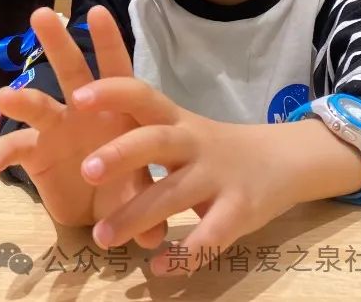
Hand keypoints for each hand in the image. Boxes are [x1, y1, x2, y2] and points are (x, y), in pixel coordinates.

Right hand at [0, 6, 164, 248]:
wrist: (104, 211)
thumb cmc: (129, 182)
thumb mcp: (144, 194)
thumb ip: (147, 206)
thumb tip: (151, 236)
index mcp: (117, 108)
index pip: (117, 70)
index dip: (108, 41)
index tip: (96, 12)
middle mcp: (83, 108)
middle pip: (71, 69)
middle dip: (57, 42)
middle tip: (42, 15)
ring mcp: (55, 127)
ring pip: (36, 103)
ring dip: (20, 98)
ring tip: (3, 98)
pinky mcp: (33, 152)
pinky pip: (12, 150)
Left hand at [71, 81, 360, 275]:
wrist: (284, 159)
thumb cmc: (213, 146)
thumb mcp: (180, 128)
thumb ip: (139, 132)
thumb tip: (76, 133)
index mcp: (175, 118)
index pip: (142, 95)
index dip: (111, 93)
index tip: (78, 97)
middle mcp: (195, 143)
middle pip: (156, 141)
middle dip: (122, 154)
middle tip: (85, 171)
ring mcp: (219, 176)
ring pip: (174, 195)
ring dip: (137, 216)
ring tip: (102, 238)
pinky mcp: (239, 210)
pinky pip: (210, 236)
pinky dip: (184, 254)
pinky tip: (158, 267)